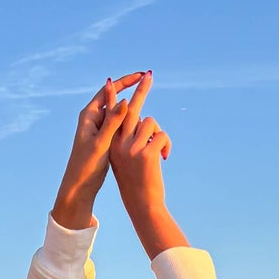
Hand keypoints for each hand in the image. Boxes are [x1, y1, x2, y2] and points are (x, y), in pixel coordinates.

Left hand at [51, 72, 147, 229]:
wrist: (79, 186)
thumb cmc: (86, 166)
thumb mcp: (101, 143)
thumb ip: (113, 122)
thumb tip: (125, 101)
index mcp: (89, 115)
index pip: (108, 90)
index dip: (125, 81)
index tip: (141, 75)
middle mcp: (92, 118)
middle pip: (113, 96)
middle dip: (129, 87)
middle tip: (145, 80)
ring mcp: (98, 128)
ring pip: (117, 110)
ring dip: (130, 102)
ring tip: (146, 95)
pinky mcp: (103, 138)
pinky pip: (118, 122)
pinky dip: (129, 118)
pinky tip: (141, 119)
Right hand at [110, 74, 186, 258]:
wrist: (142, 204)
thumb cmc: (137, 182)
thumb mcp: (128, 160)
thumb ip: (131, 140)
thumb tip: (144, 121)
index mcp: (112, 144)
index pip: (113, 115)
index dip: (113, 98)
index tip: (111, 81)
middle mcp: (118, 143)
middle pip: (131, 109)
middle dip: (141, 89)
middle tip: (148, 74)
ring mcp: (130, 148)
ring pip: (151, 122)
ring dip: (159, 133)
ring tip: (160, 150)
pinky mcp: (145, 154)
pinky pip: (162, 135)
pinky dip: (167, 145)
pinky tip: (165, 158)